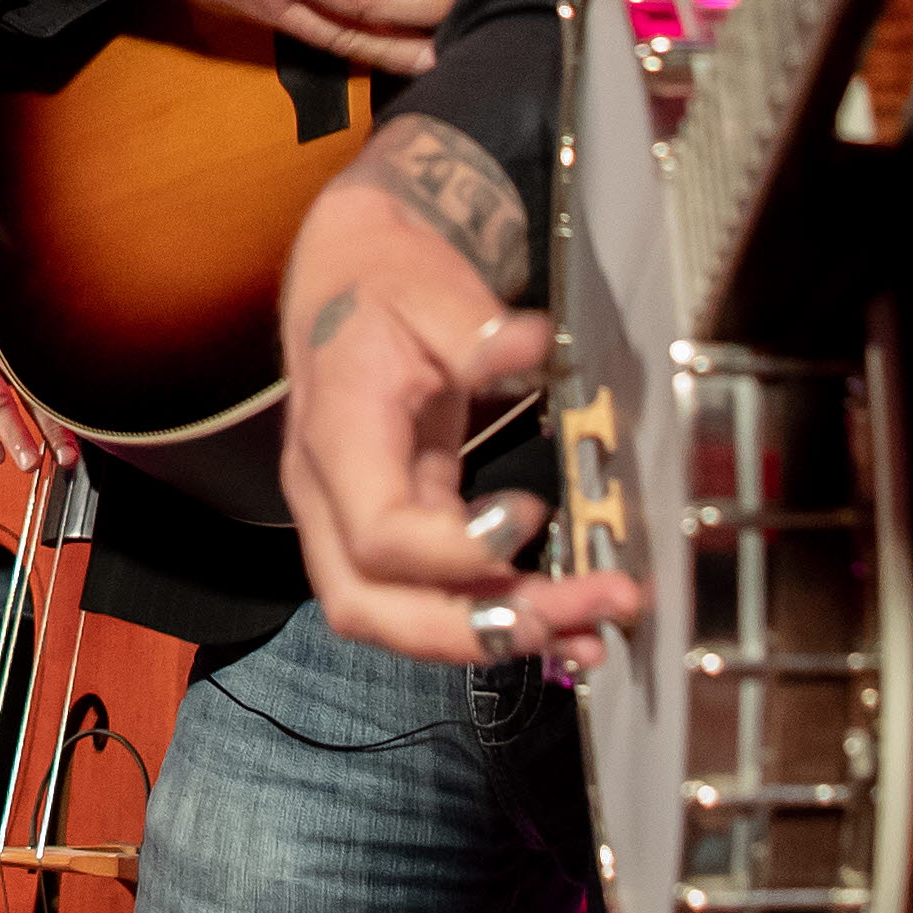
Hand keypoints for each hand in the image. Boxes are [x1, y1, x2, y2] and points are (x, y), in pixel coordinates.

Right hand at [275, 128, 631, 670]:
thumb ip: (476, 326)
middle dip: (470, 629)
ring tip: (584, 634)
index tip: (529, 514)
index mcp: (336, 431)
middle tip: (566, 622)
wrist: (348, 277)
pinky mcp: (392, 528)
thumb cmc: (385, 282)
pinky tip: (562, 622)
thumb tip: (532, 347)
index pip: (376, 532)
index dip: (452, 550)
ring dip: (488, 635)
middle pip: (369, 603)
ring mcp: (351, 518)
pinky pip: (426, 595)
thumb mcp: (429, 287)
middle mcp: (328, 492)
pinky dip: (490, 615)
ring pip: (393, 616)